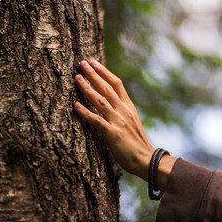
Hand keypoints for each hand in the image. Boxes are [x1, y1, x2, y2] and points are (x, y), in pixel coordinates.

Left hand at [74, 60, 176, 189]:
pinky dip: (86, 113)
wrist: (146, 159)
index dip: (104, 72)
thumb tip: (111, 101)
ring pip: (100, 100)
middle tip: (81, 63)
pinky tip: (76, 106)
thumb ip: (123, 110)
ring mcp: (118, 121)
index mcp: (129, 107)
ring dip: (87, 88)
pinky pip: (97, 120)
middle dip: (93, 74)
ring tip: (77, 78)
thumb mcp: (132, 121)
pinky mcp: (113, 134)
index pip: (116, 84)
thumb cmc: (137, 142)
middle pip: (107, 88)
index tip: (94, 62)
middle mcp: (123, 111)